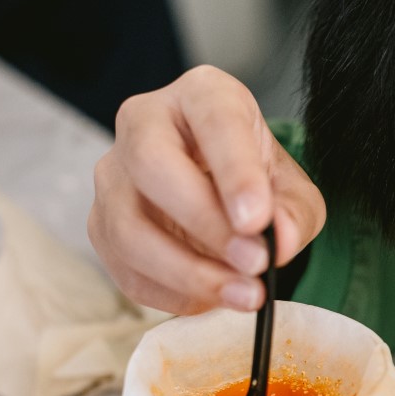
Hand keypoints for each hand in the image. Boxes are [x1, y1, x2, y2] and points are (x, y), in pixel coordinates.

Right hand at [88, 65, 325, 313]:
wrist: (224, 199)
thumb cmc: (257, 184)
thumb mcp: (293, 193)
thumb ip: (294, 215)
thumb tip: (276, 242)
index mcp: (202, 96)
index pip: (214, 120)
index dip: (235, 172)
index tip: (257, 220)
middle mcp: (144, 123)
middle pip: (152, 163)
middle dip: (204, 223)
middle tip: (254, 263)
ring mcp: (113, 175)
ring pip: (128, 227)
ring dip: (189, 273)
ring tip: (243, 295)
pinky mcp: (100, 225)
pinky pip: (125, 268)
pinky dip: (172, 295)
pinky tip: (213, 300)